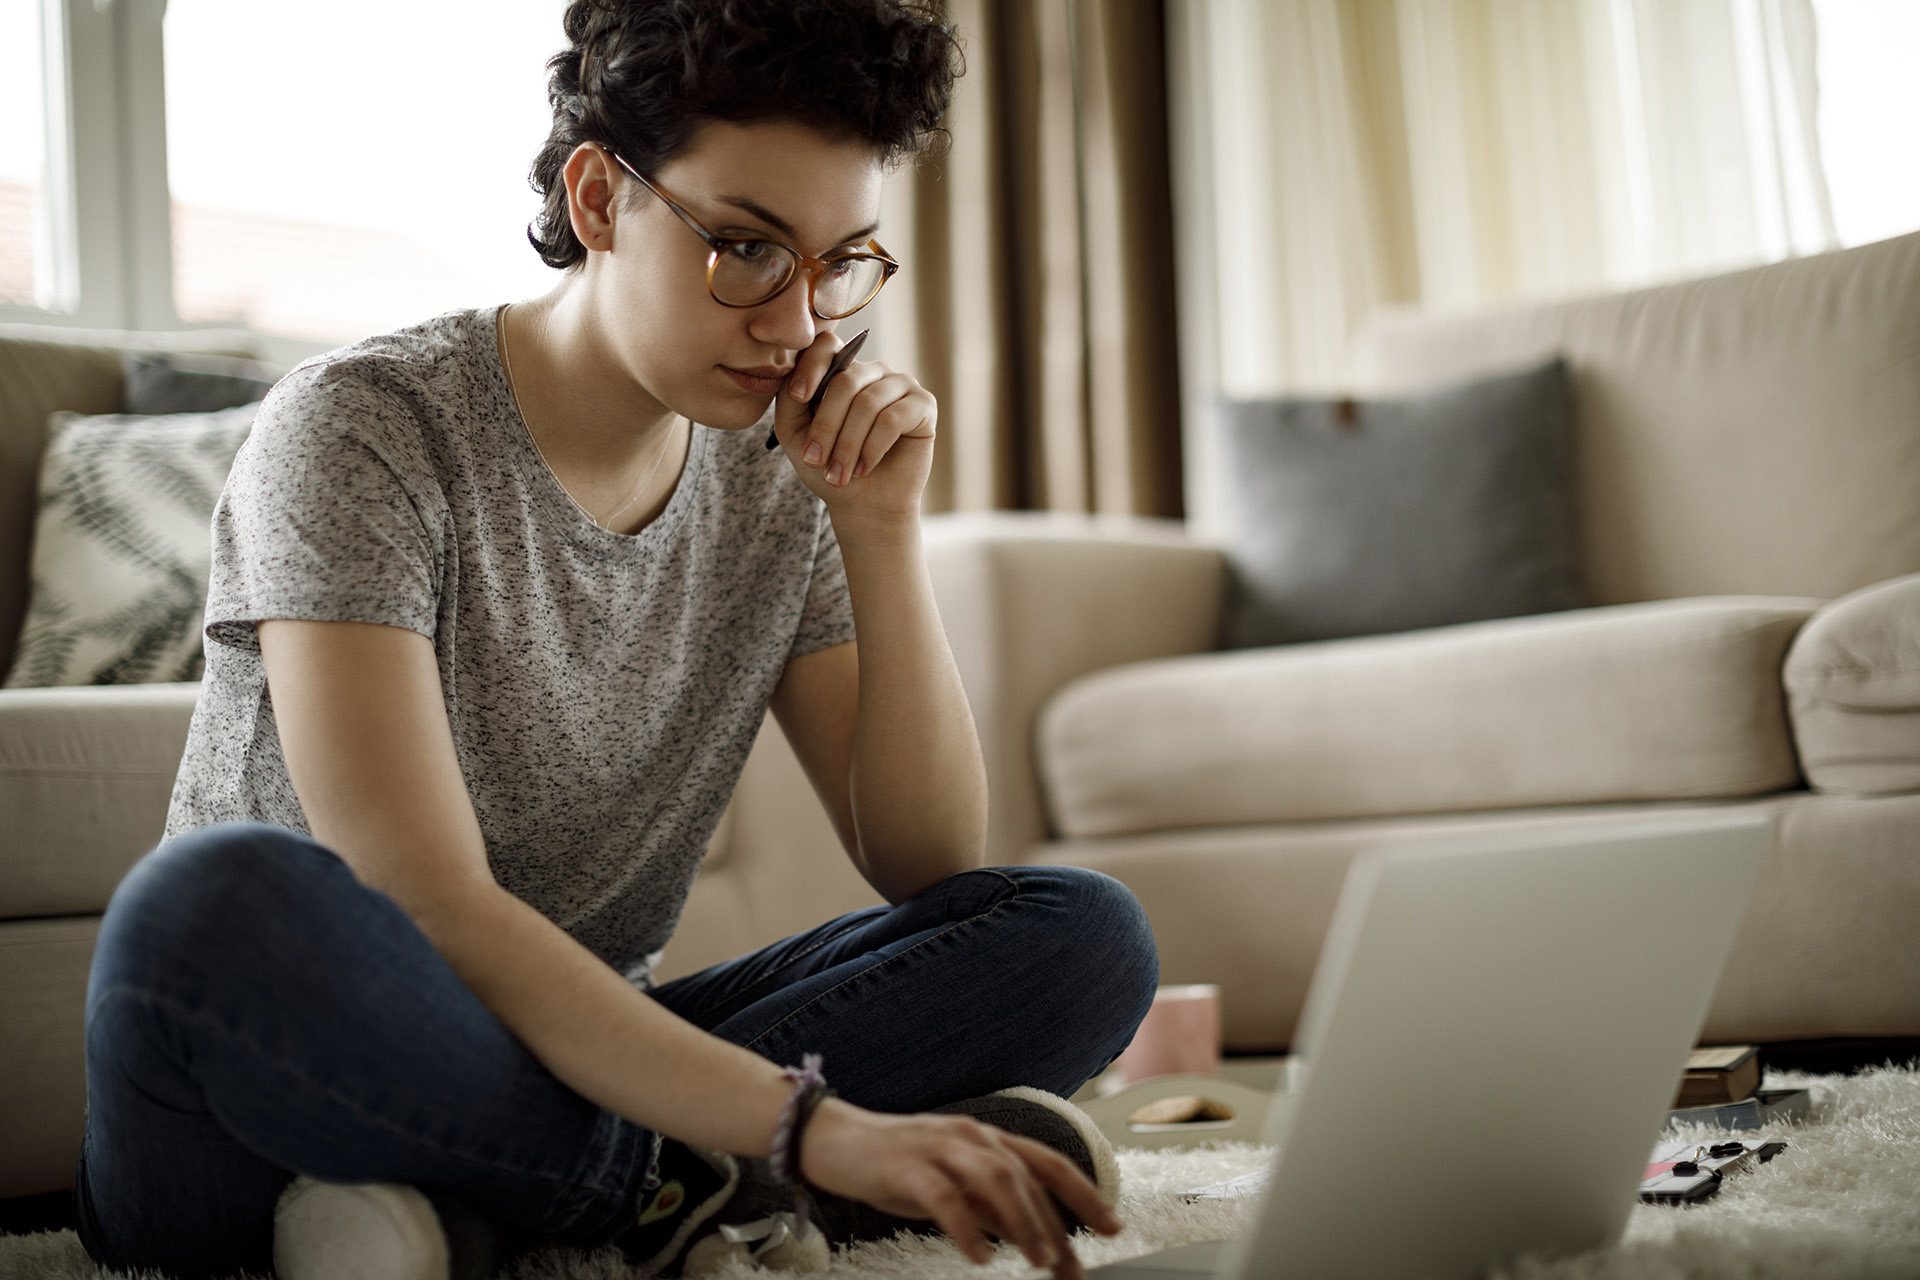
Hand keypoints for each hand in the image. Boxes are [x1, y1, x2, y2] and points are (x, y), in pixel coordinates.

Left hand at [771, 332, 936, 524]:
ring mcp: (901, 384)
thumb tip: (796, 380)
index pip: (827, 345)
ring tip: (840, 474)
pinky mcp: (924, 405)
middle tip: (816, 461)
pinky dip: (873, 448)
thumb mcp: (795, 432)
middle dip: (826, 426)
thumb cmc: (829, 465)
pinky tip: (865, 467)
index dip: (811, 367)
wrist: (863, 504)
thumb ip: (788, 400)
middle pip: (845, 381)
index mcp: (842, 369)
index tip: (798, 397)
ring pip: (867, 403)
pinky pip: (893, 418)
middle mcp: (873, 371)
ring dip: (848, 445)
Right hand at [799, 1098, 1122, 1278]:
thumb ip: (988, 1202)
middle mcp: (970, 1136)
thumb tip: (1029, 1233)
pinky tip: (979, 1255)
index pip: (1048, 1162)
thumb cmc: (895, 1164)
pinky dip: (967, 1227)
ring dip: (1023, 1221)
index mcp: (985, 1138)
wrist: (832, 1138)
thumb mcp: (951, 1183)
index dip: (1084, 1193)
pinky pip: (945, 1197)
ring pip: (996, 1178)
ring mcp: (938, 1147)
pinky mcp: (907, 1165)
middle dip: (1056, 1223)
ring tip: (1037, 1261)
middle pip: (1028, 1176)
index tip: (1113, 1227)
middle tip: (1070, 1268)